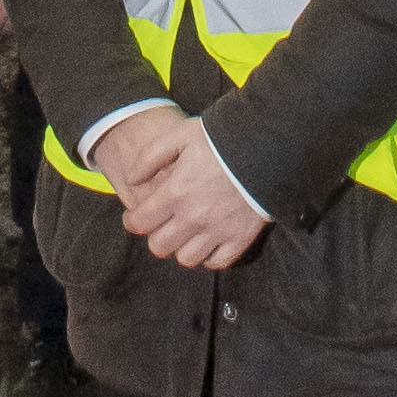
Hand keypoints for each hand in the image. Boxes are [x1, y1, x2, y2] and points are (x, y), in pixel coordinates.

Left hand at [87, 101, 266, 272]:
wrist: (265, 145)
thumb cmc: (220, 138)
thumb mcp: (180, 135)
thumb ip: (150, 157)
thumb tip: (132, 180)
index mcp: (176, 193)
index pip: (141, 223)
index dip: (132, 221)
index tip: (134, 217)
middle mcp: (194, 218)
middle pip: (160, 247)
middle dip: (155, 236)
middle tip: (161, 224)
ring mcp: (218, 231)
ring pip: (186, 259)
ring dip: (181, 248)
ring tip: (185, 233)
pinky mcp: (240, 237)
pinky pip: (217, 262)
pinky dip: (209, 256)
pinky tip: (208, 240)